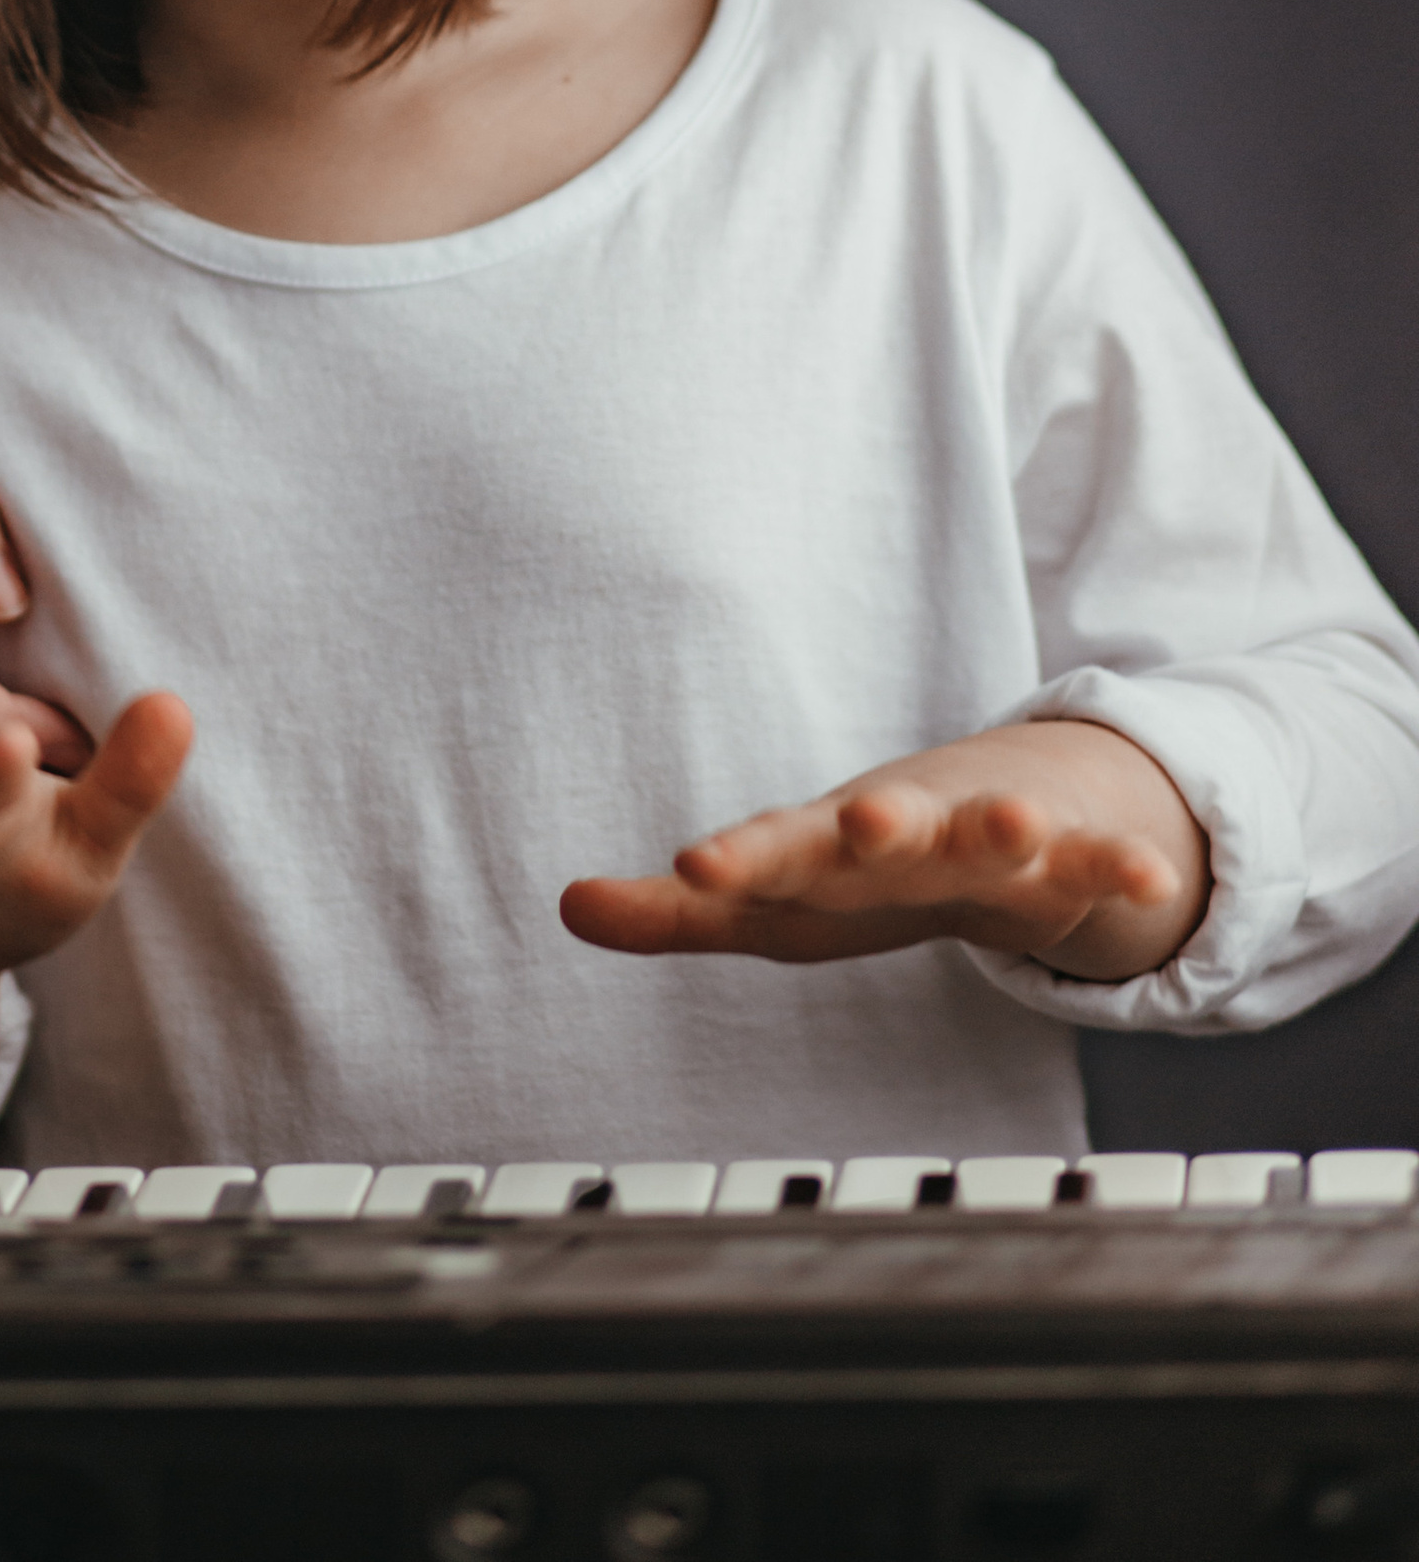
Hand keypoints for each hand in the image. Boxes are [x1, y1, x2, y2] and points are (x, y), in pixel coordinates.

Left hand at [560, 720, 1211, 983]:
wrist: (1013, 802)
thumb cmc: (869, 866)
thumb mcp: (777, 897)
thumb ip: (676, 913)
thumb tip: (565, 905)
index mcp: (830, 848)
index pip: (773, 855)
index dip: (737, 863)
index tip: (693, 869)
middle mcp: (910, 829)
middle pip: (888, 831)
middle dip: (877, 826)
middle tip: (867, 818)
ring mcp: (995, 835)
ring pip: (1000, 833)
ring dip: (1004, 828)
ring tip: (1014, 825)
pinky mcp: (1072, 854)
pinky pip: (1102, 866)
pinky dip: (1123, 870)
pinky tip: (1150, 878)